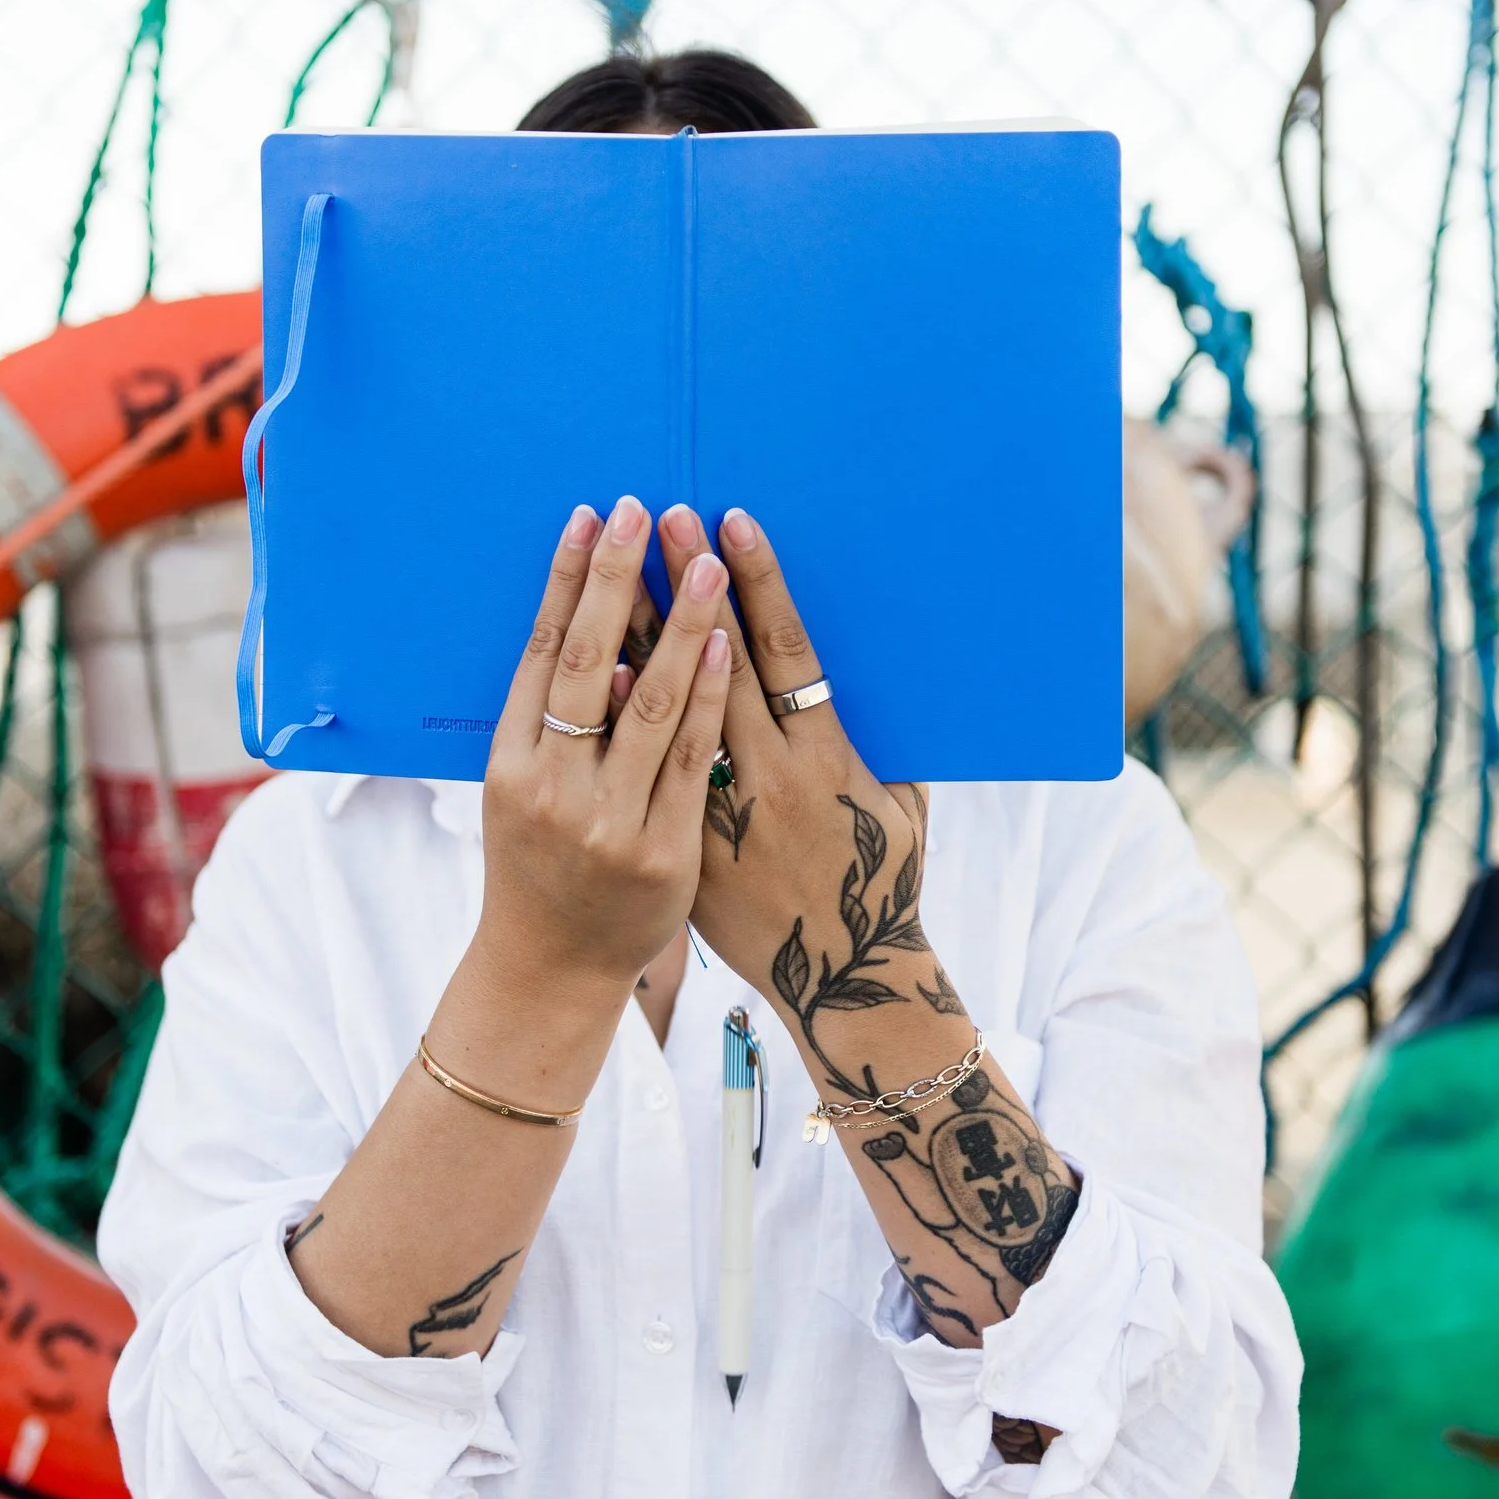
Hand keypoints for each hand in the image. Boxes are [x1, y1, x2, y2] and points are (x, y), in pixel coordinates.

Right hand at [472, 496, 734, 1005]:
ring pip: (649, 703)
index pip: (541, 652)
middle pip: (590, 663)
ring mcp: (608, 822)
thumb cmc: (542, 867)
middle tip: (642, 511)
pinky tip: (725, 642)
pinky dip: (706, 696)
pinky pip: (692, 758)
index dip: (566, 581)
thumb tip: (604, 640)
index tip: (590, 517)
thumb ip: (553, 724)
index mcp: (509, 765)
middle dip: (616, 580)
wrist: (553, 970)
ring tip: (703, 559)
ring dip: (679, 623)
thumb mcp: (522, 793)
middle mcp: (552, 788)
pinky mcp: (664, 852)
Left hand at [648, 506, 953, 1101]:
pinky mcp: (669, 844)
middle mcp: (763, 783)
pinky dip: (613, 712)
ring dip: (638, 628)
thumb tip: (883, 675)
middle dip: (682, 584)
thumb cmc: (880, 886)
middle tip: (662, 513)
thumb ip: (885, 743)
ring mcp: (707, 817)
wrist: (836, 984)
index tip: (735, 523)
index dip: (758, 582)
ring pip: (660, 707)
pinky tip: (594, 656)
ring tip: (616, 560)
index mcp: (826, 763)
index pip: (783, 651)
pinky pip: (631, 766)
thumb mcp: (904, 811)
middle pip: (710, 663)